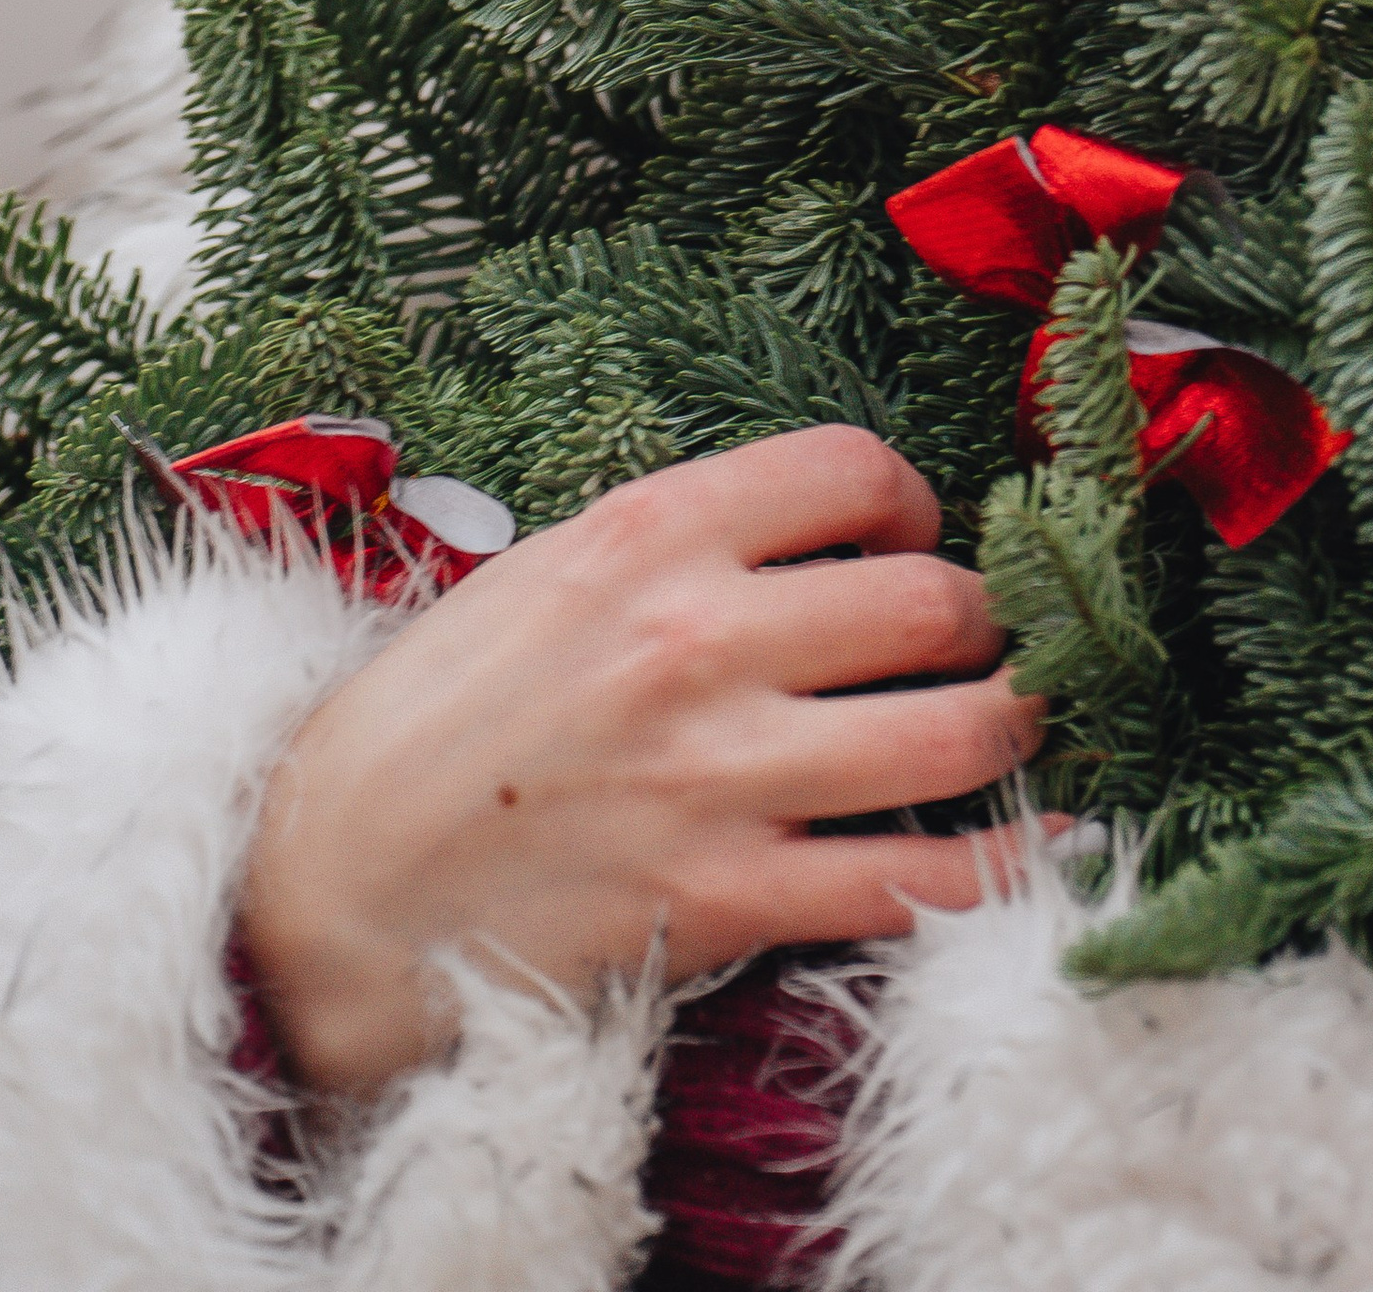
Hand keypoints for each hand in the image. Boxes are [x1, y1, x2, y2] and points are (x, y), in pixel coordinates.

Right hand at [238, 424, 1042, 1097]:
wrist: (330, 891)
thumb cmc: (437, 721)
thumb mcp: (547, 572)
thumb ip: (681, 542)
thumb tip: (814, 530)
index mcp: (651, 536)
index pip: (854, 470)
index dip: (911, 499)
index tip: (909, 534)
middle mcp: (700, 641)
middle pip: (933, 599)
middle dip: (980, 616)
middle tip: (973, 636)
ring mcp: (722, 776)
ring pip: (958, 731)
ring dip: (1010, 723)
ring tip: (1008, 718)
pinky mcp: (729, 901)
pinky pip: (919, 882)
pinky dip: (1002, 865)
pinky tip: (1043, 844)